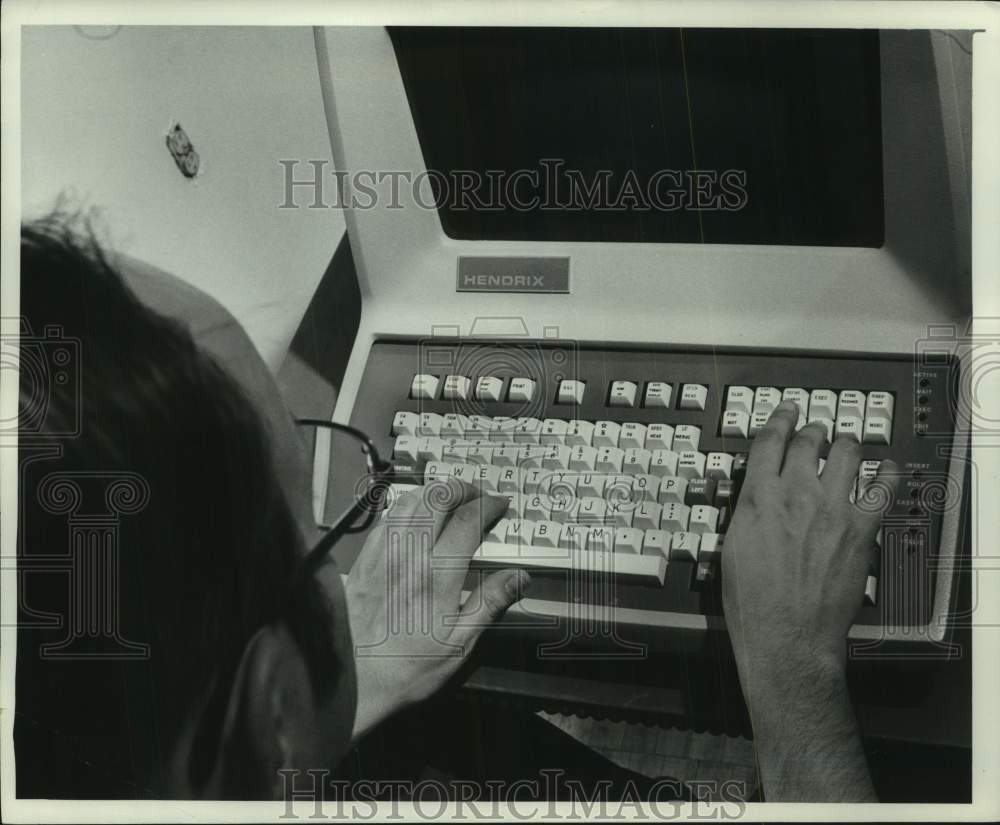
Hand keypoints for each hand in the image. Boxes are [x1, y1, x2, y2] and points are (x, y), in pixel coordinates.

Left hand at [345, 479, 528, 738]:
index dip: (489, 505)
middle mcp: (409, 555)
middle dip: (463, 488)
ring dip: (434, 491)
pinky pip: (387, 518)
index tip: (501, 504)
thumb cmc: (408, 669)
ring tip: (450, 498)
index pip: (468, 521)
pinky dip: (407, 506)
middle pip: (437, 499)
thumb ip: (490, 604)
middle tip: (478, 495)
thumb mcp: (459, 645)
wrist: (351, 681)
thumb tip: (520, 576)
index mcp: (437, 575)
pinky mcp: (364, 560)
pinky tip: (415, 515)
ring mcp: (382, 554)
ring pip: (409, 502)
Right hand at [721, 400, 897, 800]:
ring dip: (846, 444)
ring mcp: (831, 508)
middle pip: (808, 442)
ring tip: (847, 444)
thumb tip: (755, 496)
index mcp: (757, 498)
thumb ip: (746, 513)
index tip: (786, 412)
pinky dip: (886, 473)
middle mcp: (795, 493)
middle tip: (816, 430)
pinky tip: (886, 468)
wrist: (787, 637)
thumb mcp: (730, 548)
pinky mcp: (861, 528)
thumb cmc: (751, 602)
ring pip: (846, 454)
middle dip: (812, 430)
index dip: (779, 420)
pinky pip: (881, 488)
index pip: (769, 441)